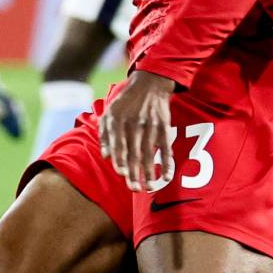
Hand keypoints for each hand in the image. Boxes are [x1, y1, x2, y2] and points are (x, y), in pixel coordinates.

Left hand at [98, 68, 177, 191]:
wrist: (149, 84)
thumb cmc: (125, 103)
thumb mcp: (109, 113)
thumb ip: (104, 135)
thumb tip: (105, 157)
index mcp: (117, 121)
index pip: (118, 144)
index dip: (120, 159)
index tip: (121, 173)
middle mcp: (133, 124)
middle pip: (133, 152)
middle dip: (134, 172)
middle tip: (134, 188)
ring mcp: (150, 125)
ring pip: (149, 153)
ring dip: (149, 172)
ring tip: (148, 187)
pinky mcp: (164, 126)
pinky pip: (166, 147)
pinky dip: (167, 162)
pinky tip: (166, 176)